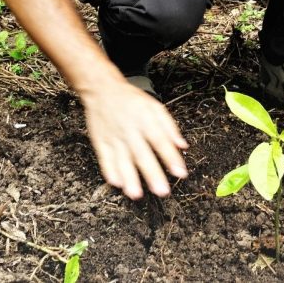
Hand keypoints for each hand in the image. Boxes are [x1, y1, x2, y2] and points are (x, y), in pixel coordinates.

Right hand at [82, 81, 187, 198]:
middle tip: (161, 190)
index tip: (180, 172)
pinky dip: (109, 171)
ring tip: (136, 194)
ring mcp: (114, 137)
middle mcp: (130, 130)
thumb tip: (183, 145)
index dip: (171, 157)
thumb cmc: (131, 100)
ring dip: (129, 178)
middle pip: (142, 154)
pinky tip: (117, 183)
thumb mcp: (155, 107)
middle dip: (152, 174)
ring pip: (122, 160)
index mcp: (146, 121)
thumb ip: (169, 127)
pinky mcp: (100, 142)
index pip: (161, 141)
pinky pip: (105, 158)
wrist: (102, 90)